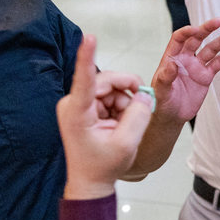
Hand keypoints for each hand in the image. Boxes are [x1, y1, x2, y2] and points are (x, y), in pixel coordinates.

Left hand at [57, 35, 153, 198]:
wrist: (90, 182)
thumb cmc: (103, 166)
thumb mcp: (127, 143)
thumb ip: (139, 115)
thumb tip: (145, 94)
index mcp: (77, 113)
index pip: (85, 79)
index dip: (88, 56)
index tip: (90, 37)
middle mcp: (73, 104)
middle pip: (107, 81)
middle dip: (127, 92)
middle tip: (144, 106)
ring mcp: (78, 104)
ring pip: (111, 88)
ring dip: (125, 102)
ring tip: (125, 126)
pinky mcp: (85, 107)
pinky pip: (109, 96)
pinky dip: (121, 107)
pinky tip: (120, 124)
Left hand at [152, 18, 219, 122]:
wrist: (172, 116)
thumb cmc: (161, 102)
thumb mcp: (160, 91)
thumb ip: (165, 77)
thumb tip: (171, 64)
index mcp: (171, 58)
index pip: (178, 39)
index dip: (187, 32)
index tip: (195, 29)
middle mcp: (185, 59)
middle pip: (196, 39)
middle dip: (206, 29)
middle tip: (217, 21)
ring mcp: (196, 66)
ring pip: (210, 49)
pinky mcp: (206, 76)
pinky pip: (217, 63)